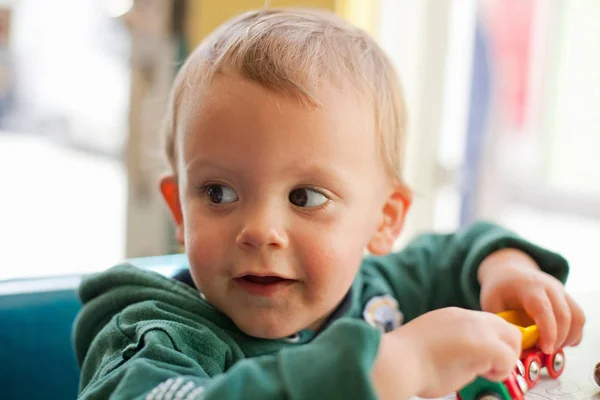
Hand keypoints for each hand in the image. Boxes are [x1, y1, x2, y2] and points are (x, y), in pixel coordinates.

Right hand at [371, 307, 521, 399]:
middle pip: (507, 328)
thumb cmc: (406, 359)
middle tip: (492, 369)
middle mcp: (467, 317)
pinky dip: (502, 371)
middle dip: (506, 350)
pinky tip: (484, 376)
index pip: (488, 325)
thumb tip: (466, 359)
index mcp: (453, 316)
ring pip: (512, 338)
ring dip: (505, 358)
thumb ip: (452, 344)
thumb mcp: (433, 342)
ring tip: (484, 374)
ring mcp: (476, 327)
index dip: (493, 344)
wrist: (398, 361)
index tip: (485, 361)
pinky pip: (508, 357)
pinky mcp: (483, 344)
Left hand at [478, 248, 585, 353]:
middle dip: (558, 339)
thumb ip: (503, 323)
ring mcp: (560, 291)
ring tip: (551, 347)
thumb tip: (513, 345)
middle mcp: (549, 287)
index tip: (545, 349)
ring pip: (577, 317)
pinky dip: (573, 332)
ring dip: (568, 337)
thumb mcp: (491, 303)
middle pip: (565, 316)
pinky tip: (558, 340)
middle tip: (544, 352)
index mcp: (528, 287)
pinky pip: (578, 317)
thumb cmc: (498, 289)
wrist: (509, 271)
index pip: (544, 310)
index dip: (548, 332)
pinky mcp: (566, 297)